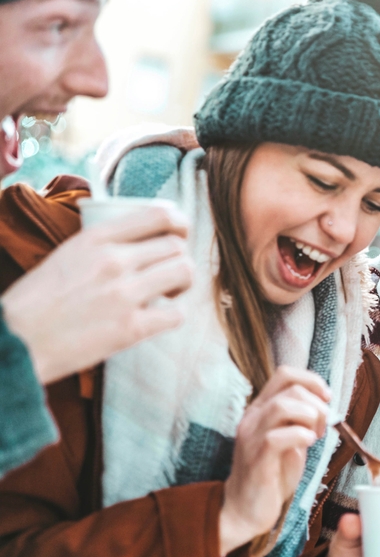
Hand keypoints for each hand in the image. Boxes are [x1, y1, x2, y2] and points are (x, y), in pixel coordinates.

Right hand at [1, 207, 192, 383]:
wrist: (15, 341)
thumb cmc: (36, 302)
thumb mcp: (66, 255)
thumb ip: (102, 244)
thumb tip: (138, 240)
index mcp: (94, 238)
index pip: (158, 215)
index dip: (179, 223)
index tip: (179, 234)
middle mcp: (113, 260)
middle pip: (177, 245)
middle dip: (178, 259)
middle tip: (167, 274)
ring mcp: (124, 293)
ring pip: (184, 272)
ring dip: (183, 283)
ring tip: (167, 293)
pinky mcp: (130, 328)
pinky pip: (176, 314)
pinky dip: (173, 315)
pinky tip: (157, 318)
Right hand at [219, 367, 329, 555]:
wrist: (245, 509)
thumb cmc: (271, 474)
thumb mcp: (290, 440)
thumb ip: (301, 420)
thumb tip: (326, 407)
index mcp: (261, 409)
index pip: (285, 374)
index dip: (312, 380)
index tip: (327, 398)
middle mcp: (253, 418)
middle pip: (290, 389)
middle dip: (317, 404)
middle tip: (323, 427)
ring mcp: (252, 437)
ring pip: (282, 407)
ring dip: (309, 417)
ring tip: (315, 436)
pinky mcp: (256, 460)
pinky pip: (277, 437)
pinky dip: (300, 436)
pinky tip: (307, 445)